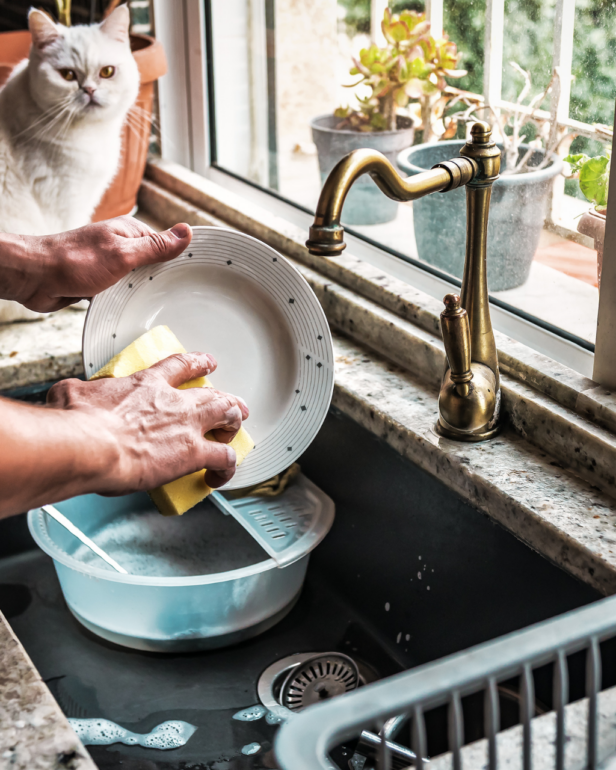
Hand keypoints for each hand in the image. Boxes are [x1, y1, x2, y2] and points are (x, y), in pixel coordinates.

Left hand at [0, 217, 191, 311]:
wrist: (35, 278)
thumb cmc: (73, 262)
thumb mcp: (123, 254)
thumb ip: (156, 246)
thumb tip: (186, 231)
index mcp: (130, 232)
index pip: (167, 243)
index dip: (183, 258)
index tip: (202, 273)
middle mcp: (121, 246)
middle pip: (154, 264)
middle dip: (164, 280)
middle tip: (183, 298)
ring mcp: (109, 265)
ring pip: (137, 281)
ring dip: (142, 293)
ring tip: (160, 308)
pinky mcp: (98, 283)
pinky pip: (121, 293)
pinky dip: (126, 302)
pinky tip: (132, 312)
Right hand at [46, 352, 248, 492]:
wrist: (89, 444)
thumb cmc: (78, 421)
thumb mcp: (74, 392)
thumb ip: (83, 391)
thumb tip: (70, 393)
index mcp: (147, 385)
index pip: (181, 366)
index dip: (197, 364)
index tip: (206, 363)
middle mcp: (174, 402)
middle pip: (214, 394)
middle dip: (227, 401)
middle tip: (235, 406)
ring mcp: (188, 427)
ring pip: (228, 418)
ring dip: (234, 426)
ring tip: (233, 434)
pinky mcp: (194, 454)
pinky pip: (225, 459)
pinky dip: (226, 468)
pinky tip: (219, 475)